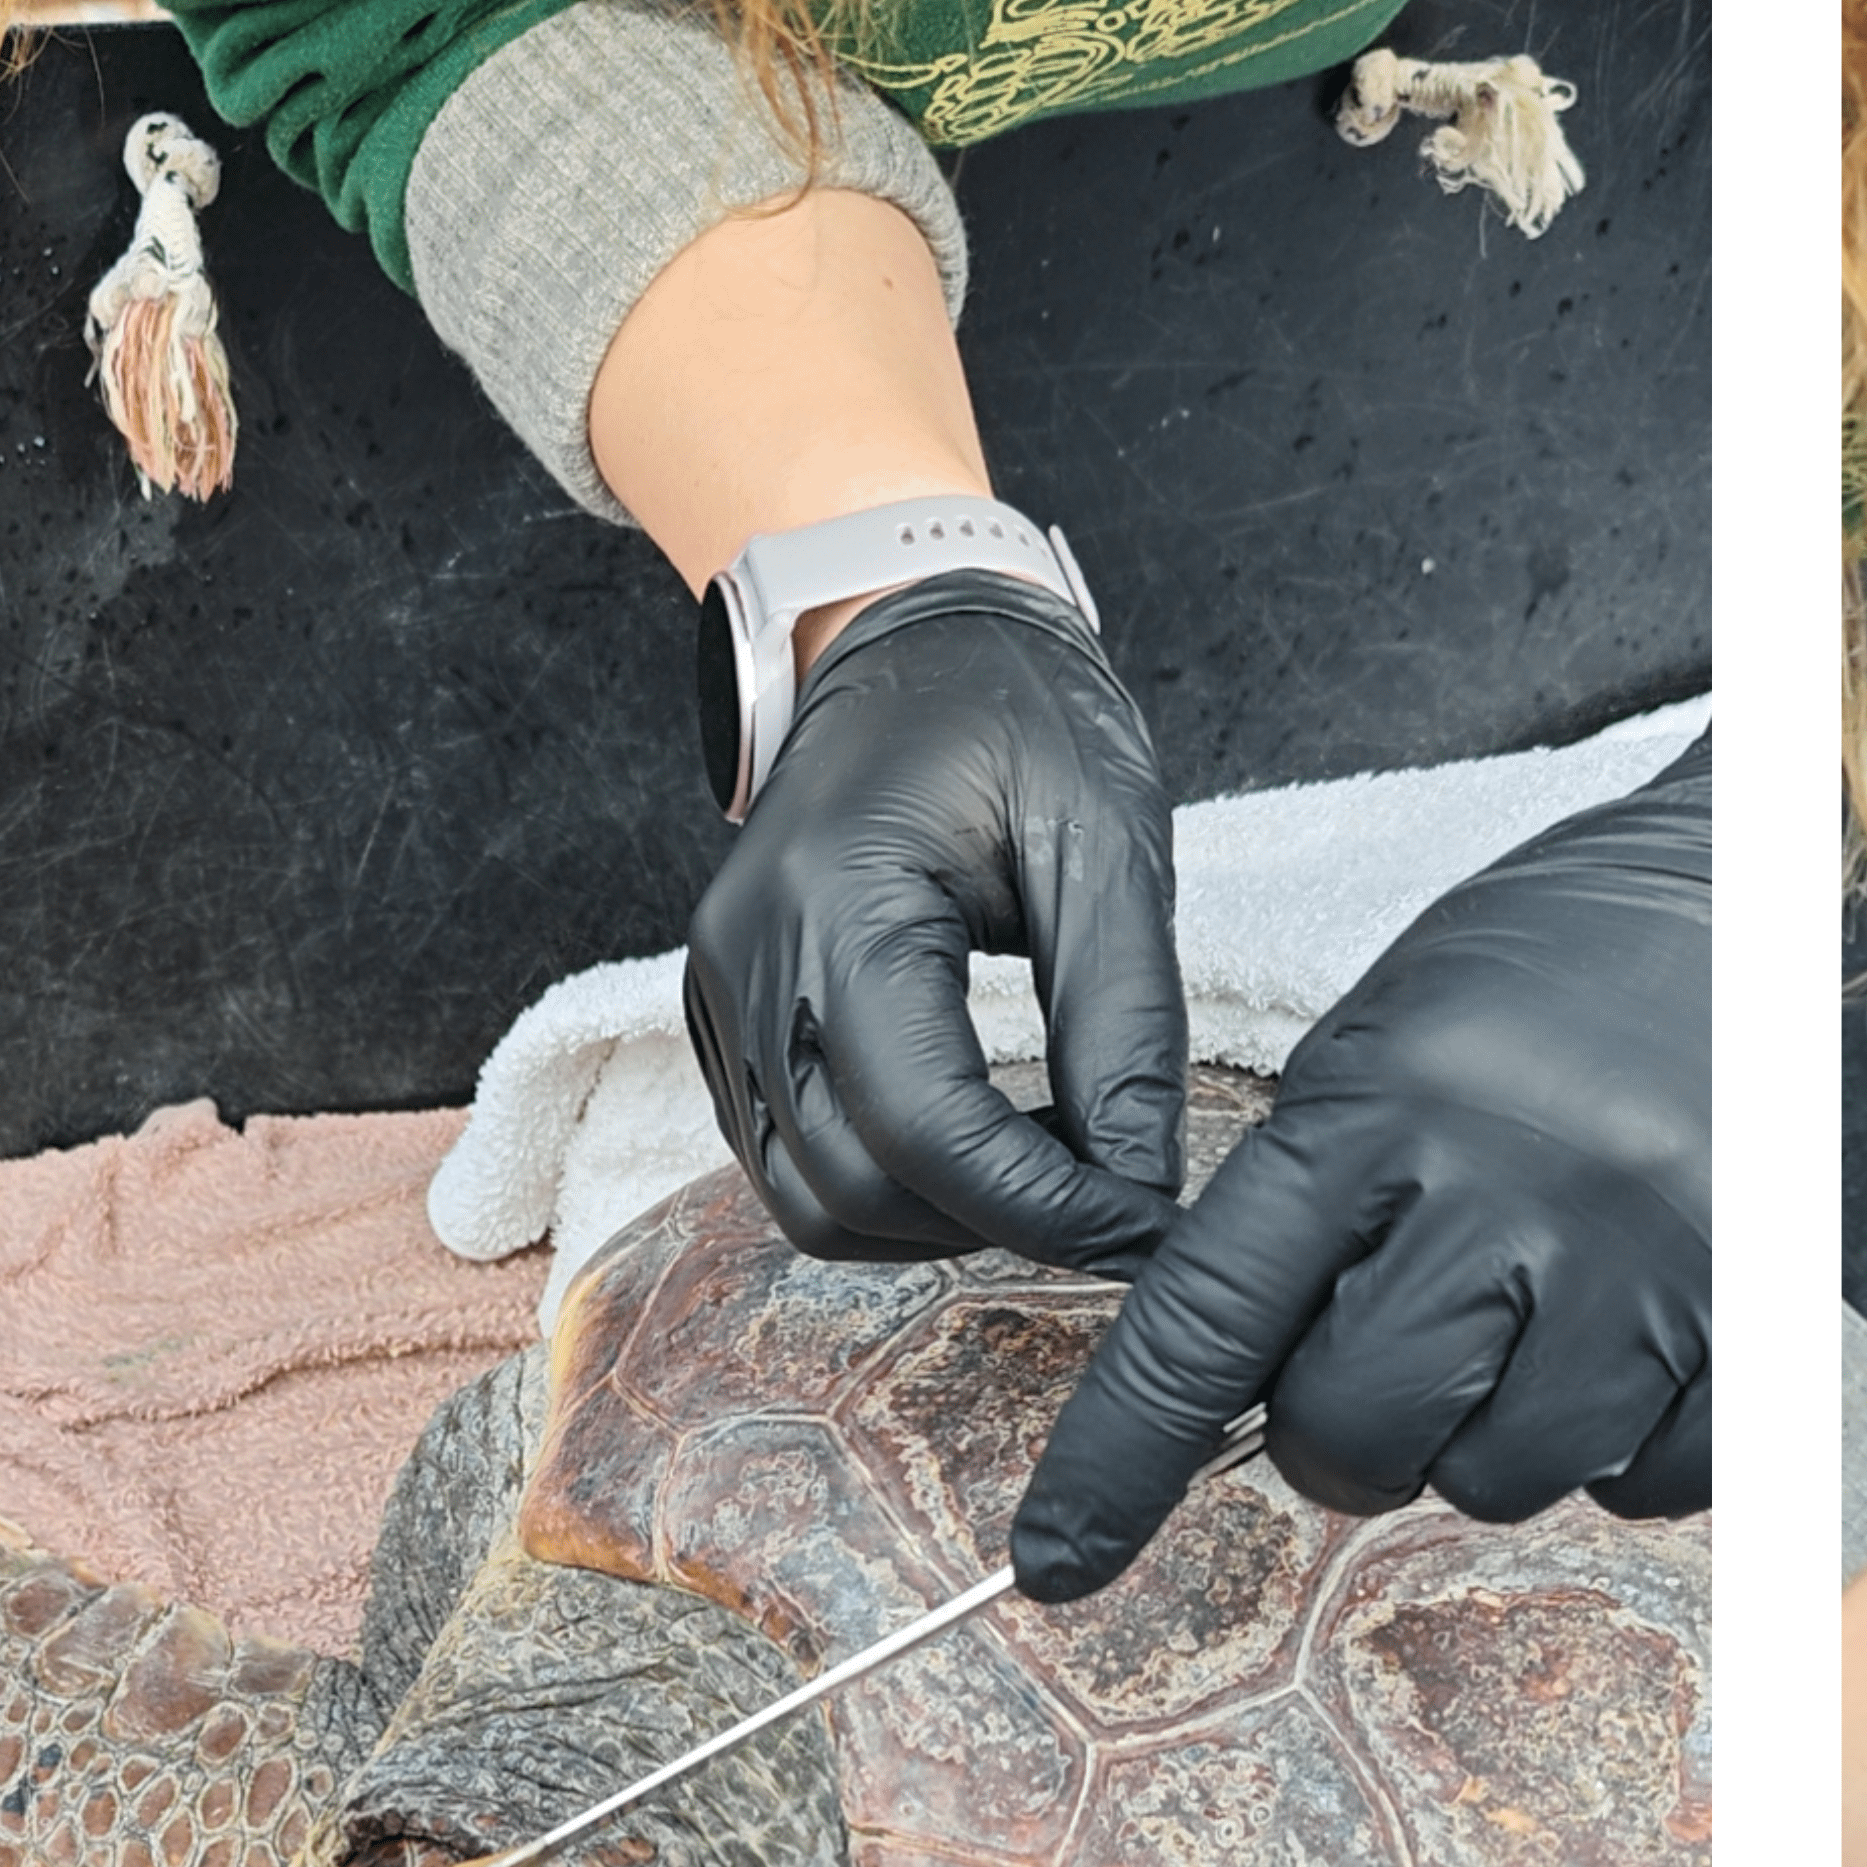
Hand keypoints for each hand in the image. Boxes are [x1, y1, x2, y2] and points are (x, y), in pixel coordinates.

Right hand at [679, 570, 1182, 1270]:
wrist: (910, 640)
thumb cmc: (1012, 715)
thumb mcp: (1103, 847)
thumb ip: (1125, 1026)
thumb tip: (1146, 1186)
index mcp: (839, 902)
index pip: (925, 1126)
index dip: (1043, 1205)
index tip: (1144, 1226)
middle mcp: (750, 960)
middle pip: (854, 1186)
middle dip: (994, 1220)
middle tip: (1109, 1196)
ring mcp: (720, 995)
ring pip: (809, 1200)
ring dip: (933, 1220)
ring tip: (1042, 1170)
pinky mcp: (725, 1018)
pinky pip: (785, 1160)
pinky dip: (884, 1187)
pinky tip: (975, 1141)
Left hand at [1009, 744, 1704, 1599]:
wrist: (1745, 894)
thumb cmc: (1537, 979)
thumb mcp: (1376, 1054)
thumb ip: (1298, 1221)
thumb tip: (1225, 1403)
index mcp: (1376, 1111)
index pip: (1205, 1326)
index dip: (1118, 1463)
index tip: (1054, 1562)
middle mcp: (1504, 1193)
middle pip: (1351, 1435)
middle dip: (1339, 1428)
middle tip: (1390, 1346)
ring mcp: (1641, 1264)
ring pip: (1493, 1479)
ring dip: (1484, 1437)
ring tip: (1527, 1314)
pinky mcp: (1754, 1320)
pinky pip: (1643, 1486)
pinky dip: (1617, 1449)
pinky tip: (1622, 1338)